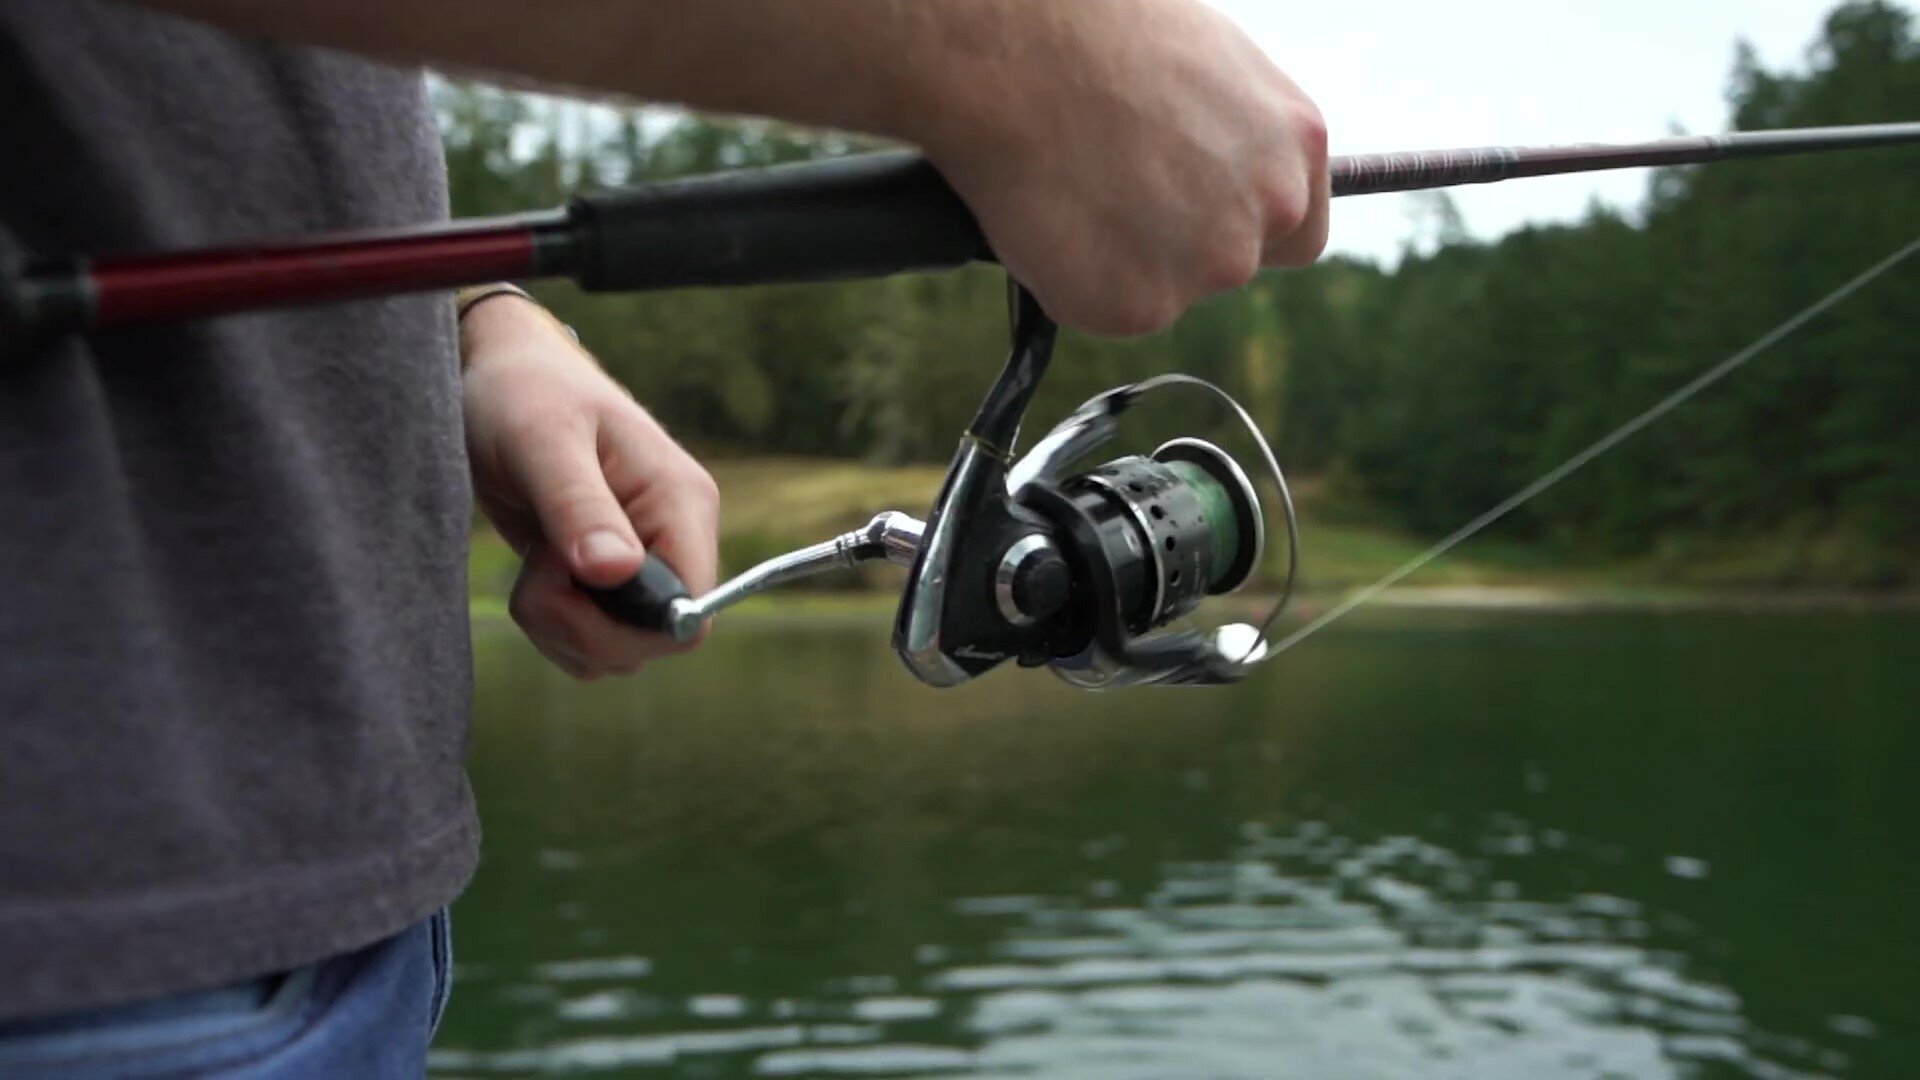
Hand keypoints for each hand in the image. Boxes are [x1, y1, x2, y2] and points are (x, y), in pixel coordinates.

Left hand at [460, 294, 719, 678]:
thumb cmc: (523, 393)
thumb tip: (614, 572)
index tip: (568, 581)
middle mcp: (674, 540)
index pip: (692, 610)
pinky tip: (535, 579)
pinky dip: (555, 631)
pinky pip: (593, 645)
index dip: (630, 624)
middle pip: (655, 642)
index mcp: (681, 504)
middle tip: (537, 570)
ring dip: (561, 629)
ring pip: (620, 653)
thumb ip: (579, 506)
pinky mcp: (607, 582)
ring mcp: (642, 565)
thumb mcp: (543, 442)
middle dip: (583, 627)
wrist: (495, 377)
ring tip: (534, 562)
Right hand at [914, 0, 1329, 337]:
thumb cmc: (1098, 33)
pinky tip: (1047, 217)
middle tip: (1110, 195)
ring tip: (1071, 188)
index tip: (1199, 220)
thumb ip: (1231, 136)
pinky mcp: (1136, 307)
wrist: (1022, 51)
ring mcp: (1205, 268)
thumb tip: (1204, 169)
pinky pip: (1099, 308)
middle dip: (1174, 245)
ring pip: (1161, 290)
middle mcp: (1268, 214)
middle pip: (1228, 265)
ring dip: (1119, 261)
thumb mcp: (1205, 65)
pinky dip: (1068, 278)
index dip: (1243, 230)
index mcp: (1297, 146)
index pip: (1296, 231)